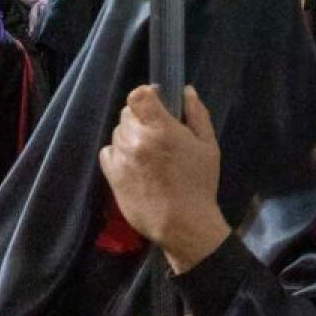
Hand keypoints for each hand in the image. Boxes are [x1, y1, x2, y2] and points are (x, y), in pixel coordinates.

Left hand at [99, 86, 229, 273]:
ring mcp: (122, 158)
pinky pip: (107, 152)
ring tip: (147, 151)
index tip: (156, 101)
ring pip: (118, 132)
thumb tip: (186, 91)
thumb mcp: (208, 146)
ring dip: (130, 135)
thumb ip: (197, 114)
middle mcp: (136, 140)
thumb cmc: (199, 184)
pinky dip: (118, 152)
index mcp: (160, 129)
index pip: (138, 96)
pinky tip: (133, 162)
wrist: (183, 223)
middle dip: (141, 117)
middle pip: (127, 113)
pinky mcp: (112, 176)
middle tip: (156, 131)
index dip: (146, 94)